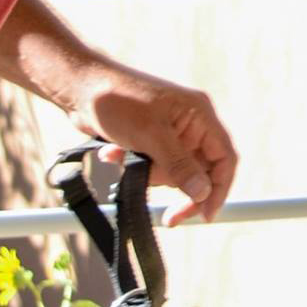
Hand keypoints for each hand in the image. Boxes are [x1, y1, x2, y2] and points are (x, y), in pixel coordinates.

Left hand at [67, 61, 237, 226]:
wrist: (81, 89)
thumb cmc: (119, 100)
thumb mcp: (151, 135)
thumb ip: (179, 165)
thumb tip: (203, 193)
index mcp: (200, 115)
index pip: (224, 158)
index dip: (219, 188)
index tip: (206, 215)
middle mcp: (190, 124)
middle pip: (201, 170)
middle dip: (181, 190)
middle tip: (171, 218)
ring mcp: (171, 133)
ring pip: (174, 172)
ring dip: (150, 175)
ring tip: (123, 159)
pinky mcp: (151, 140)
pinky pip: (153, 166)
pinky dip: (135, 167)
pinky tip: (115, 154)